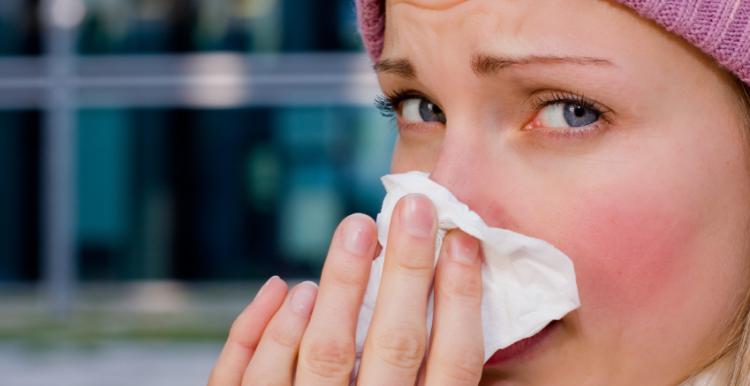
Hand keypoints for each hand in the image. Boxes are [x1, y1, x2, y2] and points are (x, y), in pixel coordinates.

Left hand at [208, 194, 484, 385]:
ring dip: (339, 287)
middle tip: (412, 207)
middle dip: (406, 272)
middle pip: (392, 347)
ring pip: (321, 353)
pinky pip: (247, 380)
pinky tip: (286, 288)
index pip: (451, 364)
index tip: (464, 242)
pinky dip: (263, 331)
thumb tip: (452, 320)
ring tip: (354, 231)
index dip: (460, 300)